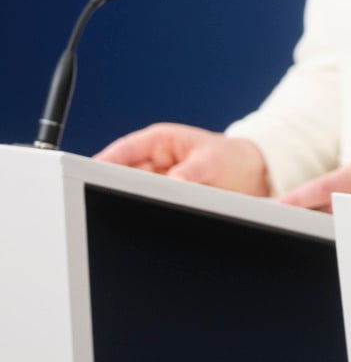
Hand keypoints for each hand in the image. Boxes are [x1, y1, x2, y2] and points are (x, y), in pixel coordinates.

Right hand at [96, 123, 268, 195]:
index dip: (103, 162)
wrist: (252, 176)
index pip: (123, 151)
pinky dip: (143, 212)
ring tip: (125, 211)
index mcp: (160, 141)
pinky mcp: (163, 199)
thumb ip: (194, 171)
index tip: (88, 174)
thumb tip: (175, 181)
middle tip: (103, 199)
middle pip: (121, 175)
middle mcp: (152, 161)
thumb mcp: (214, 161)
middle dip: (111, 187)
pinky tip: (143, 219)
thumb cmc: (231, 158)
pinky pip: (146, 206)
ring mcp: (155, 182)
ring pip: (130, 193)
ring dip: (127, 202)